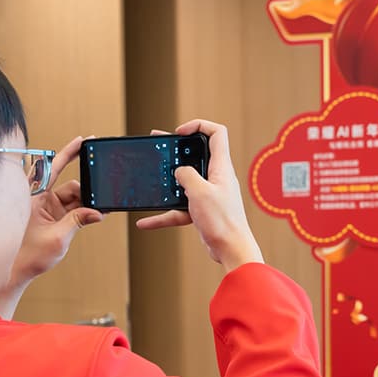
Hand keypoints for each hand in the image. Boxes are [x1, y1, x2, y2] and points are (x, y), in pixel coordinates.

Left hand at [9, 136, 103, 287]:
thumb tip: (98, 212)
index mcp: (35, 197)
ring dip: (88, 205)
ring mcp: (48, 209)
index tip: (84, 140)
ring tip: (101, 211)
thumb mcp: (57, 238)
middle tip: (103, 194)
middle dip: (88, 191)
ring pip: (75, 199)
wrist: (16, 272)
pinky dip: (84, 212)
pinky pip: (73, 210)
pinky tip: (95, 214)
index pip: (55, 168)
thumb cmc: (26, 256)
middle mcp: (41, 199)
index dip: (70, 153)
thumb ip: (78, 221)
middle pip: (71, 186)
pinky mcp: (53, 218)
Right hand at [137, 119, 263, 270]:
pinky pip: (179, 208)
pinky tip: (145, 221)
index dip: (198, 126)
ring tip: (150, 171)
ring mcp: (209, 194)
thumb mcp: (200, 192)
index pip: (217, 134)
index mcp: (221, 167)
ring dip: (168, 178)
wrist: (232, 251)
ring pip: (185, 181)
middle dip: (177, 148)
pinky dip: (163, 214)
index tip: (179, 132)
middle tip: (159, 143)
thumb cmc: (223, 221)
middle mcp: (216, 178)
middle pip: (196, 154)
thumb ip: (187, 175)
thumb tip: (180, 172)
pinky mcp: (202, 211)